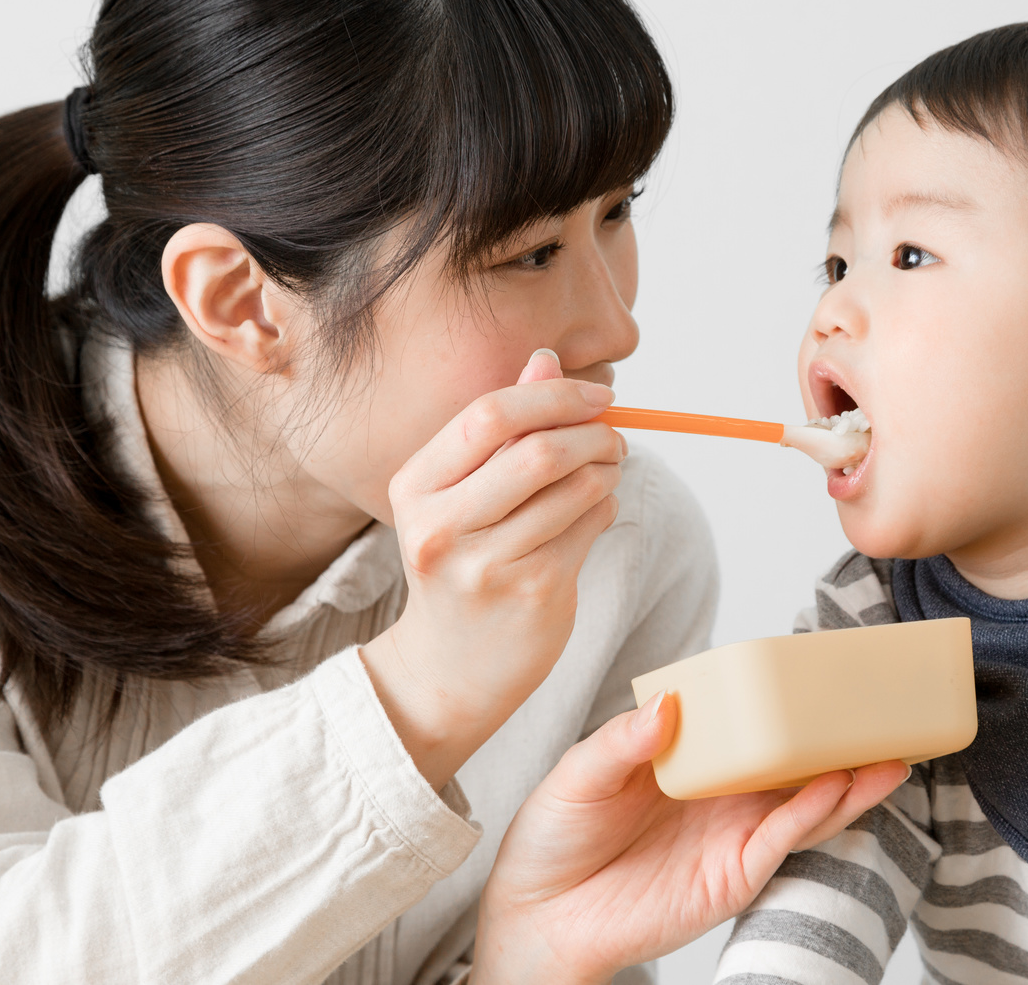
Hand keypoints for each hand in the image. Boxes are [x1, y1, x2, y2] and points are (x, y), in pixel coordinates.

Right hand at [360, 349, 623, 788]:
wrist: (449, 667)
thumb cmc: (462, 562)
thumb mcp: (461, 492)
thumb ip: (503, 428)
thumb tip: (545, 360)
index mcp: (414, 488)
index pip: (488, 415)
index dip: (553, 396)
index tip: (596, 395)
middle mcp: (442, 527)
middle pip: (537, 452)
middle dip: (591, 433)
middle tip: (612, 434)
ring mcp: (487, 565)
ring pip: (575, 489)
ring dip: (607, 470)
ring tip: (607, 470)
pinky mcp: (533, 593)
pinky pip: (591, 527)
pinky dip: (606, 508)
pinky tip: (596, 511)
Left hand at [474, 692, 911, 984]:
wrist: (540, 914)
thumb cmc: (555, 838)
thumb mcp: (579, 773)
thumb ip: (622, 741)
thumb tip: (667, 705)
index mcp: (690, 759)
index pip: (746, 721)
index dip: (783, 698)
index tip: (823, 667)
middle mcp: (722, 794)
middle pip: (793, 760)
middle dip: (839, 738)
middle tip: (883, 708)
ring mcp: (733, 834)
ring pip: (806, 802)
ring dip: (849, 778)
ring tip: (888, 752)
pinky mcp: (734, 875)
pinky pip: (783, 840)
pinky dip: (814, 814)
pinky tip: (839, 787)